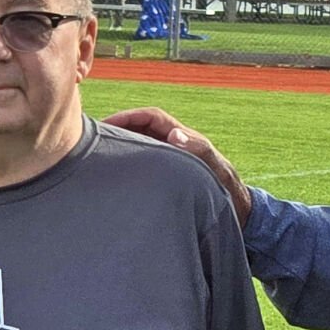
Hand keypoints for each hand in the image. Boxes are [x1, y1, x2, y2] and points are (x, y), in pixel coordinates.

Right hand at [101, 108, 250, 225]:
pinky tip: (113, 177)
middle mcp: (173, 145)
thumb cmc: (227, 189)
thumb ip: (198, 151)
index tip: (107, 124)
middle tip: (92, 139)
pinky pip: (142, 164)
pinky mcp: (165, 177)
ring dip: (120, 146)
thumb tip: (174, 134)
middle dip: (117, 129)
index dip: (128, 116)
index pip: (150, 118)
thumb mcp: (216, 169)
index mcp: (183, 137)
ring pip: (139, 146)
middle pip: (140, 129)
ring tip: (96, 156)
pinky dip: (127, 164)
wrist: (236, 212)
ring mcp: (169, 160)